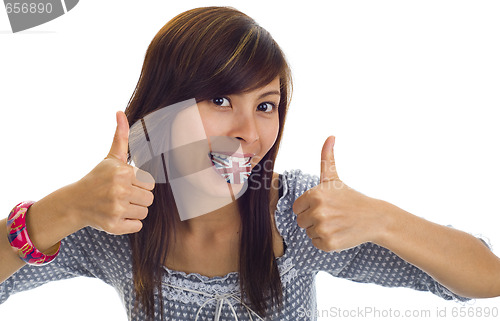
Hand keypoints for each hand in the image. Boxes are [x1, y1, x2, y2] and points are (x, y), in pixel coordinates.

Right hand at [70, 111, 154, 234]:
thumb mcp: (111, 157)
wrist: (75, 202)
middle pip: (149, 199)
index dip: (139, 185)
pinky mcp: (113, 226)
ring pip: (145, 213)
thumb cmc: (98, 178)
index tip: (125, 184)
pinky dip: (129, 223)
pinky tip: (116, 216)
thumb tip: (121, 112)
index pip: (150, 184)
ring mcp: (116, 209)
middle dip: (138, 198)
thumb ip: (121, 136)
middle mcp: (119, 190)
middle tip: (122, 196)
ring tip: (119, 205)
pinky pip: (137, 226)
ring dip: (134, 211)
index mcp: (123, 173)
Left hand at [293, 136, 386, 251]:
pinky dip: (326, 241)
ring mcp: (323, 228)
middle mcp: (317, 211)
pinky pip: (316, 243)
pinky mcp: (329, 243)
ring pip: (309, 232)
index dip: (308, 207)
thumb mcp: (334, 178)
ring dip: (320, 230)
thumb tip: (330, 136)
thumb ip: (326, 158)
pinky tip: (338, 233)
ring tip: (336, 223)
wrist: (374, 218)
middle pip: (301, 221)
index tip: (323, 205)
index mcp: (315, 194)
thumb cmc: (350, 197)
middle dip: (313, 219)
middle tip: (331, 215)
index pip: (297, 207)